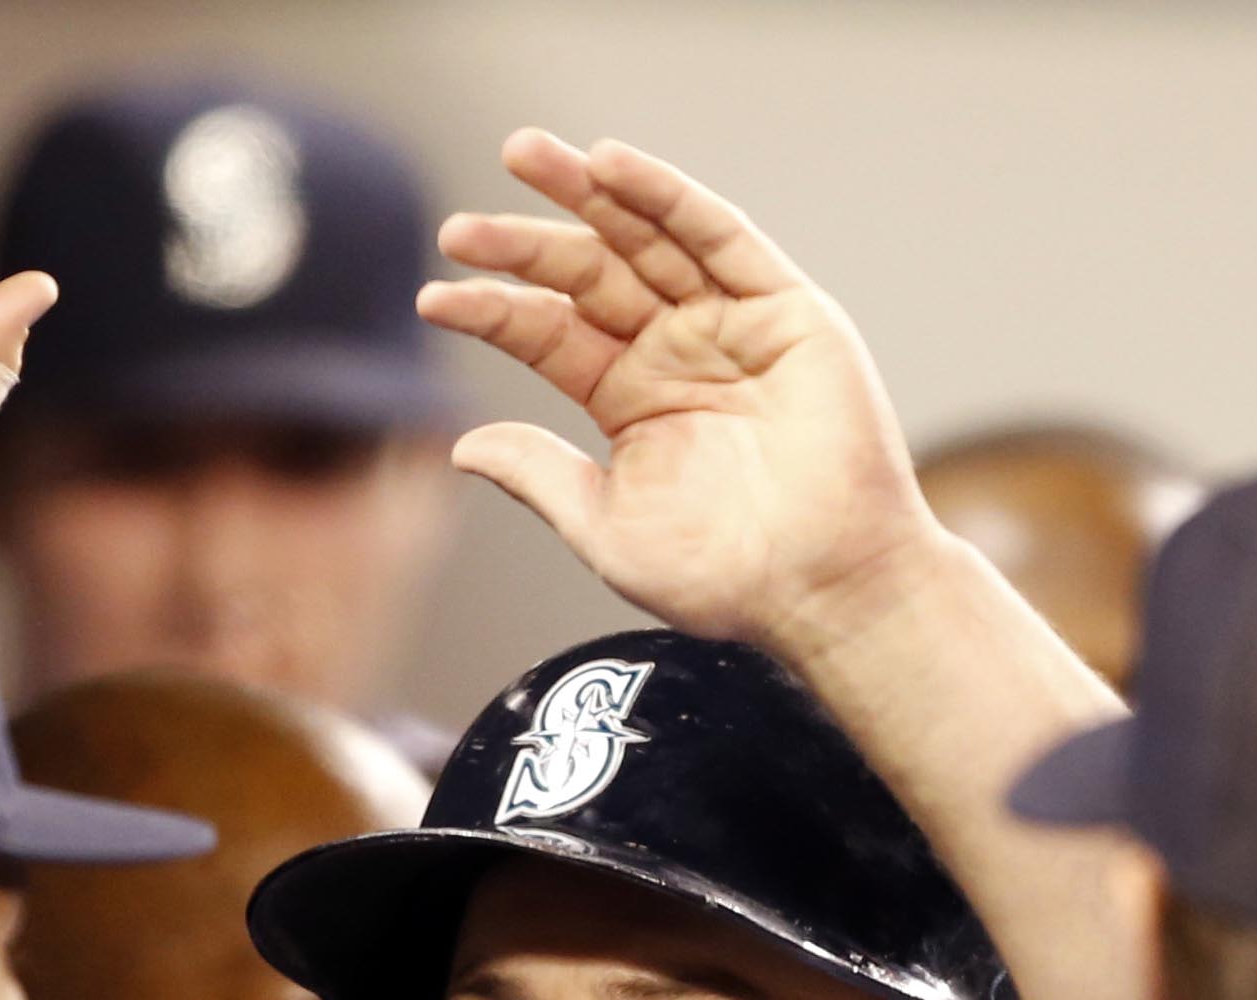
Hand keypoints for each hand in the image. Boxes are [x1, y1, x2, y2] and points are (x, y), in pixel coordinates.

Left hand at [421, 132, 949, 656]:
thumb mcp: (607, 528)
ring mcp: (729, 323)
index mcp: (629, 398)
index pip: (548, 334)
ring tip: (524, 154)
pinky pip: (719, 236)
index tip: (434, 297)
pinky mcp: (784, 308)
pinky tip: (610, 165)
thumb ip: (541, 476)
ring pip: (646, 239)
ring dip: (587, 194)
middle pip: (589, 274)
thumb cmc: (725, 578)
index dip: (493, 312)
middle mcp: (675, 350)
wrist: (822, 589)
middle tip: (459, 228)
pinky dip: (667, 197)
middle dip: (525, 244)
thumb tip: (461, 444)